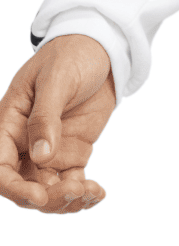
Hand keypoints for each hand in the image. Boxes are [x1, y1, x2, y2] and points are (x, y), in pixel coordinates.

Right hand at [0, 34, 115, 212]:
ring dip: (64, 200)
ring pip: (47, 189)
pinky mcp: (71, 152)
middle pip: (24, 184)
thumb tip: (41, 154)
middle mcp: (24, 143)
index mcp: (8, 124)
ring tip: (89, 193)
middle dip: (45, 197)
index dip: (14, 187)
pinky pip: (70, 181)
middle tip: (73, 192)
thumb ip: (45, 116)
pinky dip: (81, 193)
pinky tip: (97, 194)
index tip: (38, 197)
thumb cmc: (69, 56)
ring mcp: (48, 150)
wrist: (99, 48)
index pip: (1, 166)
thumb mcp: (56, 79)